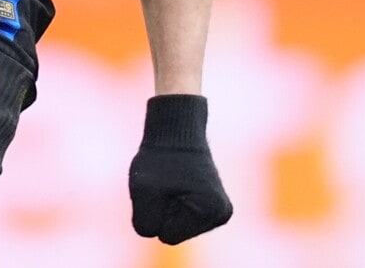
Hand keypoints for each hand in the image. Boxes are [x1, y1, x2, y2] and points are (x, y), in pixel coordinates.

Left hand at [128, 94, 231, 243]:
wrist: (177, 129)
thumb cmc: (159, 157)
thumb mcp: (143, 189)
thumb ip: (144, 222)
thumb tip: (156, 235)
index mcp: (211, 210)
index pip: (167, 235)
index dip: (158, 211)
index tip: (164, 186)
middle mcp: (221, 214)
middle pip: (174, 233)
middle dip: (164, 210)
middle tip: (167, 183)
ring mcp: (219, 212)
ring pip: (177, 227)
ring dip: (168, 206)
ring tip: (173, 182)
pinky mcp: (212, 207)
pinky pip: (181, 219)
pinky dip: (173, 204)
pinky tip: (178, 184)